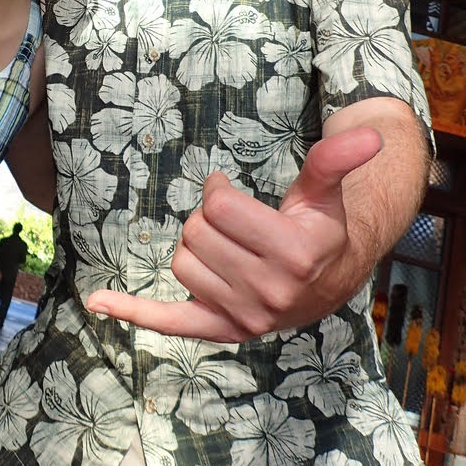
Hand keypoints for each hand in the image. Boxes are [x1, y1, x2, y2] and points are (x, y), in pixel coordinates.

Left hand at [86, 126, 382, 341]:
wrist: (332, 279)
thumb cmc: (319, 227)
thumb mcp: (324, 190)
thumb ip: (335, 160)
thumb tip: (368, 134)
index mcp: (294, 254)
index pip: (218, 207)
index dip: (219, 192)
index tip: (232, 193)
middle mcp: (270, 293)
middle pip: (196, 234)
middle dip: (209, 219)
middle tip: (236, 225)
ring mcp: (245, 318)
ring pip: (182, 264)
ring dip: (195, 247)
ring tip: (228, 248)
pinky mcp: (222, 331)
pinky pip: (170, 321)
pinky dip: (132, 311)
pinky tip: (96, 301)